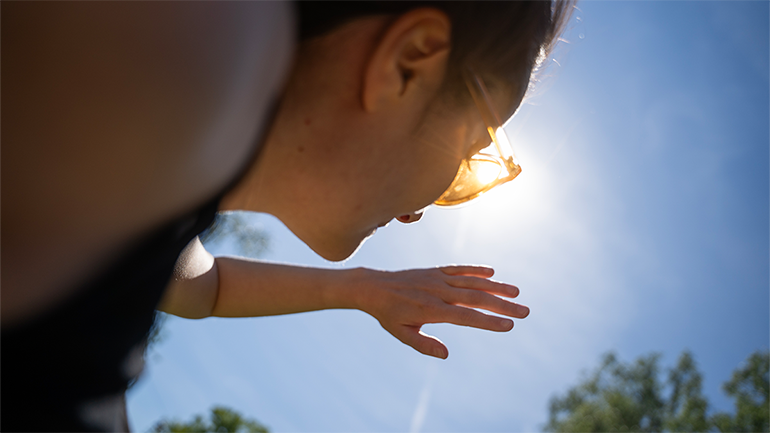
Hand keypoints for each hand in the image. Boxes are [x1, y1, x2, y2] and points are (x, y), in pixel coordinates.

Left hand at [352, 265, 528, 358]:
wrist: (373, 287)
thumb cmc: (388, 314)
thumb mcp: (401, 333)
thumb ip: (423, 344)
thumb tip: (445, 355)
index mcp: (432, 310)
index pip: (467, 317)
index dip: (489, 321)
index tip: (509, 325)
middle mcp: (438, 292)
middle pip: (477, 298)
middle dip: (502, 305)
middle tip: (525, 311)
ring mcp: (438, 279)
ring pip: (472, 282)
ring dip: (496, 286)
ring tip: (516, 293)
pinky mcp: (435, 271)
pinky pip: (459, 269)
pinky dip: (476, 270)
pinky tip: (492, 273)